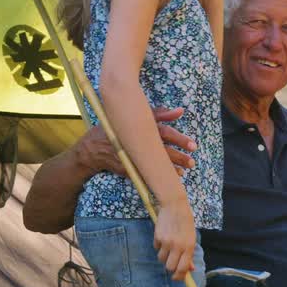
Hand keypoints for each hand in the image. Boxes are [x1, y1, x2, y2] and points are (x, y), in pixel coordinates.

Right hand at [76, 107, 196, 175]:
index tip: (193, 145)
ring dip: (172, 166)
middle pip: (162, 149)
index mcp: (139, 126)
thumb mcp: (136, 116)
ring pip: (155, 162)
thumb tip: (181, 111)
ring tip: (185, 168)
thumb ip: (159, 114)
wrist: (93, 147)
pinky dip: (159, 174)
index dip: (179, 139)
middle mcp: (136, 140)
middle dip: (179, 156)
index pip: (163, 132)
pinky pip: (146, 172)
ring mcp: (131, 155)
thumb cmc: (118, 127)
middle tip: (192, 160)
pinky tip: (171, 175)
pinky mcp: (127, 167)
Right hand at [154, 198, 196, 280]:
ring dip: (164, 256)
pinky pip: (157, 247)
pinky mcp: (158, 237)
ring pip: (161, 258)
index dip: (179, 276)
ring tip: (168, 247)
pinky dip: (159, 245)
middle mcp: (178, 246)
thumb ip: (190, 254)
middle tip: (171, 264)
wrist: (175, 205)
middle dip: (170, 268)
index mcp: (189, 246)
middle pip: (170, 267)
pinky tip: (164, 236)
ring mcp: (167, 242)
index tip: (177, 277)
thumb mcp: (191, 237)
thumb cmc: (185, 222)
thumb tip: (190, 269)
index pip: (183, 268)